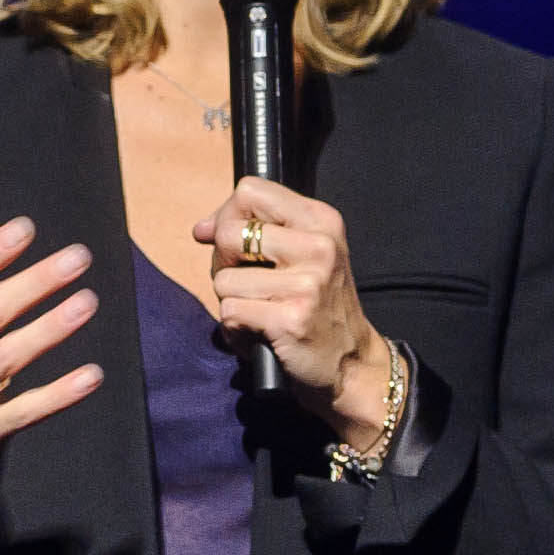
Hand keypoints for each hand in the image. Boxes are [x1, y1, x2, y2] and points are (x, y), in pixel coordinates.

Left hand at [194, 176, 394, 442]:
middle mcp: (319, 246)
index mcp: (321, 220)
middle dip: (223, 264)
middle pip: (229, 232)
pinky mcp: (291, 318)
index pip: (249, 191)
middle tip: (249, 285)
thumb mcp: (301, 254)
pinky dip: (235, 329)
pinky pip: (229, 312)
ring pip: (223, 279)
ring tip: (262, 312)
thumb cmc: (317, 305)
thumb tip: (202, 229)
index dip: (228, 216)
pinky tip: (261, 333)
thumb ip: (253, 231)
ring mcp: (307, 283)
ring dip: (232, 302)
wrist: (352, 363)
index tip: (234, 244)